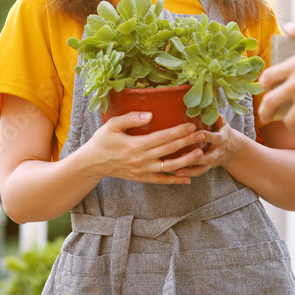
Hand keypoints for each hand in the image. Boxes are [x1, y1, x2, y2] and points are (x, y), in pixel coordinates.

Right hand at [79, 111, 207, 184]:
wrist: (92, 164)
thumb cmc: (102, 141)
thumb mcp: (112, 125)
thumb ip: (131, 118)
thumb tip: (150, 114)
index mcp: (135, 145)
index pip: (163, 137)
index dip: (179, 131)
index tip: (192, 125)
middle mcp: (141, 160)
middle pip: (170, 150)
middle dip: (188, 142)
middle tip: (203, 135)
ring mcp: (143, 171)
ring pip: (169, 167)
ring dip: (186, 161)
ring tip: (200, 154)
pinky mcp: (142, 178)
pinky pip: (161, 181)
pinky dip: (175, 180)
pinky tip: (188, 178)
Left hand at [171, 116, 241, 177]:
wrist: (232, 149)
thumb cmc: (222, 131)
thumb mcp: (222, 123)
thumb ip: (214, 115)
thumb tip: (208, 100)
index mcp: (221, 138)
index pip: (214, 138)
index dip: (206, 136)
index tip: (197, 133)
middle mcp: (217, 152)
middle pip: (207, 157)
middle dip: (196, 157)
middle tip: (183, 156)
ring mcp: (212, 162)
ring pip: (202, 168)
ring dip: (189, 169)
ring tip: (175, 170)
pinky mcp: (207, 168)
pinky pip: (198, 172)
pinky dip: (188, 173)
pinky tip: (175, 174)